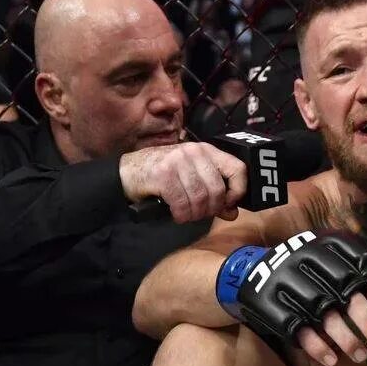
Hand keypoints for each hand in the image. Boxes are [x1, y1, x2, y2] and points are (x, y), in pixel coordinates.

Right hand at [118, 141, 246, 222]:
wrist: (128, 172)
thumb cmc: (161, 175)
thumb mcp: (191, 180)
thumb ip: (214, 195)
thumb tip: (232, 212)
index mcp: (206, 151)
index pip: (238, 168)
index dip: (238, 191)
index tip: (228, 205)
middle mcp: (194, 152)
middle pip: (217, 190)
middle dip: (210, 209)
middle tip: (199, 213)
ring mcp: (178, 161)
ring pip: (200, 199)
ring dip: (194, 214)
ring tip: (186, 213)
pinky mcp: (163, 174)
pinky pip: (182, 204)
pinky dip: (181, 215)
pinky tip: (176, 213)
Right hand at [218, 230, 366, 365]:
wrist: (245, 273)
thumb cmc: (299, 271)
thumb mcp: (324, 260)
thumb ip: (355, 274)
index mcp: (325, 246)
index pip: (364, 269)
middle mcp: (307, 260)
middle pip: (347, 295)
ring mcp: (287, 282)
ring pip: (324, 314)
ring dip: (346, 338)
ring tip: (361, 356)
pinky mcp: (270, 304)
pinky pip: (298, 329)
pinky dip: (317, 347)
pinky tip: (332, 360)